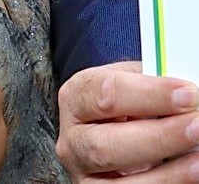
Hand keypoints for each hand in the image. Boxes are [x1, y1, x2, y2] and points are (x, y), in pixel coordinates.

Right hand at [56, 60, 198, 181]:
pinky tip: (192, 175)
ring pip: (121, 181)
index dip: (148, 94)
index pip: (103, 93)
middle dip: (158, 137)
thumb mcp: (131, 88)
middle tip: (197, 125)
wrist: (117, 136)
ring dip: (169, 172)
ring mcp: (86, 174)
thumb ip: (152, 86)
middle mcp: (74, 140)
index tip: (188, 93)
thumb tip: (188, 93)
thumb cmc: (126, 108)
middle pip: (106, 144)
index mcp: (76, 99)